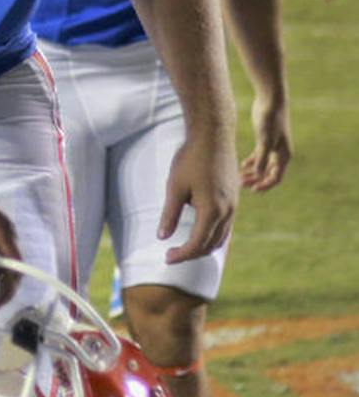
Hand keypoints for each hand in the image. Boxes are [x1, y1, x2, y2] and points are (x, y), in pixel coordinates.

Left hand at [158, 128, 237, 263]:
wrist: (213, 137)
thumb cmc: (191, 159)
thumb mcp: (175, 187)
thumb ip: (170, 214)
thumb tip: (162, 237)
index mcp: (212, 211)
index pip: (197, 244)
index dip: (181, 255)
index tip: (166, 259)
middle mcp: (228, 212)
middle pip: (211, 245)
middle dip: (191, 253)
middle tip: (172, 255)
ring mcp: (234, 206)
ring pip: (221, 237)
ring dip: (204, 246)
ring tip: (184, 247)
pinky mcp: (234, 199)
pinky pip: (226, 226)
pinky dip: (213, 235)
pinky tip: (199, 232)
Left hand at [240, 95, 292, 191]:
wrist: (271, 101)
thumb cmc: (270, 120)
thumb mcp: (265, 140)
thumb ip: (262, 158)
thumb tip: (258, 175)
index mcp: (284, 156)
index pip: (276, 177)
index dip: (265, 185)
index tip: (252, 189)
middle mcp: (280, 154)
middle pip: (268, 173)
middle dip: (256, 180)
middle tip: (241, 184)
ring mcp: (272, 147)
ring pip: (262, 165)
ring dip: (253, 172)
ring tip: (239, 177)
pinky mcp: (265, 140)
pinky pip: (259, 156)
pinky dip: (252, 161)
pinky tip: (243, 165)